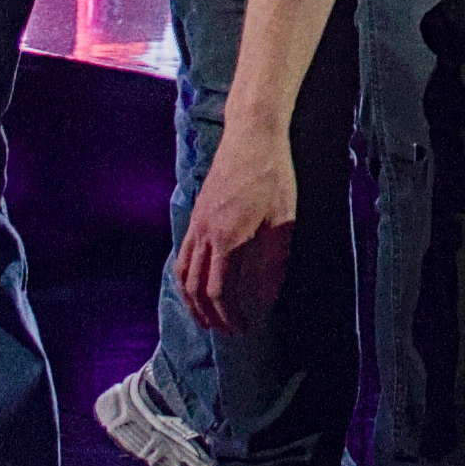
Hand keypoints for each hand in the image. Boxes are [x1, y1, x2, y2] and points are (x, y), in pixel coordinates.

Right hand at [174, 133, 296, 332]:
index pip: (219, 292)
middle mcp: (203, 235)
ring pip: (182, 273)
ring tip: (206, 316)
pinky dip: (186, 277)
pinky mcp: (196, 213)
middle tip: (225, 330)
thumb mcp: (282, 219)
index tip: (244, 327)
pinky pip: (183, 254)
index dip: (230, 315)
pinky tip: (198, 282)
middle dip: (208, 315)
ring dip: (191, 300)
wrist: (252, 135)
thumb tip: (265, 298)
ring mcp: (196, 223)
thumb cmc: (273, 175)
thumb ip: (271, 261)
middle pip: (195, 288)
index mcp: (226, 239)